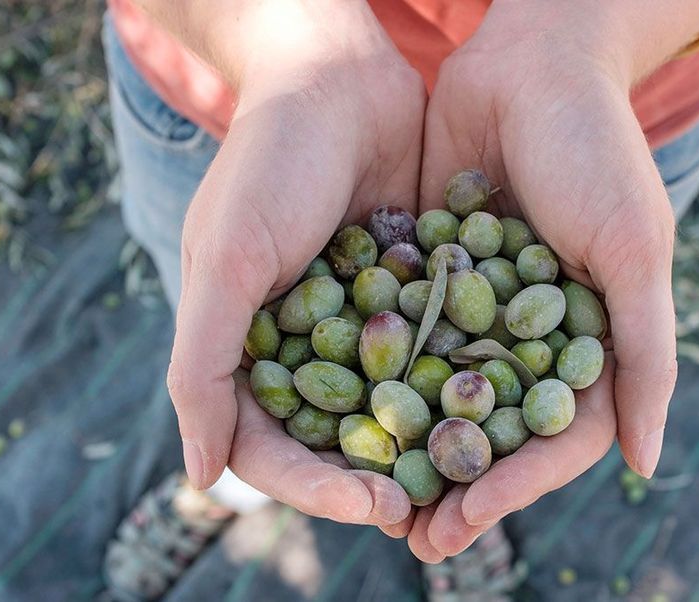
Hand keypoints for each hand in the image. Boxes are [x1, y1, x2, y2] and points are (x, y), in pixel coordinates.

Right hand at [165, 1, 422, 528]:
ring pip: (390, 405)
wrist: (336, 77)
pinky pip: (433, 350)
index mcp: (245, 348)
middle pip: (335, 438)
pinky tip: (500, 408)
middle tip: (428, 509)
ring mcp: (359, 321)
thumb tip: (198, 478)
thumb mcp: (226, 261)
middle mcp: (302, 344)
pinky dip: (457, 380)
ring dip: (423, 444)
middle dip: (377, 475)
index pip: (271, 446)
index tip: (371, 503)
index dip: (314, 485)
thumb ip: (204, 366)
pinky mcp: (411, 291)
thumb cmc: (268, 163)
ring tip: (469, 476)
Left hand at [411, 1, 682, 560]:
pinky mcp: (432, 274)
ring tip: (374, 500)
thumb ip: (645, 356)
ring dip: (413, 449)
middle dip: (456, 485)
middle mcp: (533, 333)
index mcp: (591, 339)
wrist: (531, 63)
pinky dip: (379, 379)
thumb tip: (646, 466)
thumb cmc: (598, 151)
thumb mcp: (634, 250)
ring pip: (443, 396)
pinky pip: (404, 337)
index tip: (470, 520)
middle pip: (494, 429)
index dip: (517, 483)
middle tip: (414, 540)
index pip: (556, 435)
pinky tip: (341, 416)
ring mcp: (480, 307)